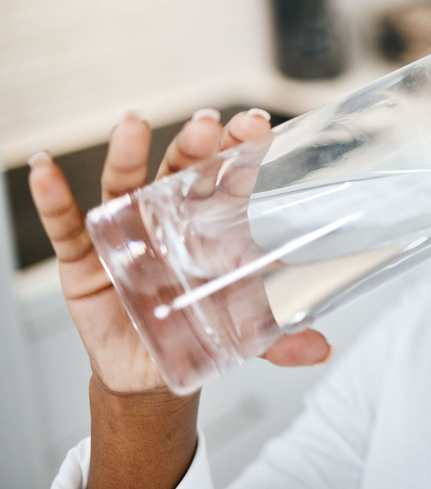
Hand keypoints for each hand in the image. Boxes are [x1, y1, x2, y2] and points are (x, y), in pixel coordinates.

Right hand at [28, 109, 333, 395]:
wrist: (155, 369)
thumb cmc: (200, 328)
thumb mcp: (244, 334)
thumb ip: (281, 339)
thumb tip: (323, 350)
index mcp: (211, 224)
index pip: (227, 177)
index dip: (240, 149)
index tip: (256, 124)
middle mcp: (168, 216)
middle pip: (180, 170)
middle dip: (193, 144)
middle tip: (207, 123)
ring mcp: (126, 231)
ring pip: (125, 185)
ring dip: (127, 154)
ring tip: (132, 125)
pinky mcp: (86, 258)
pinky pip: (68, 224)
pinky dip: (54, 198)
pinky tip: (46, 170)